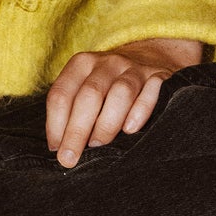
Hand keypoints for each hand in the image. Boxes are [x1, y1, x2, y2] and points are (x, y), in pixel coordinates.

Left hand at [45, 38, 202, 166]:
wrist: (149, 57)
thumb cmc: (108, 85)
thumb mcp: (85, 88)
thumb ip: (72, 112)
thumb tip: (60, 148)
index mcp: (81, 65)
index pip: (62, 94)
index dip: (55, 124)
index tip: (56, 150)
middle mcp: (107, 63)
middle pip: (90, 95)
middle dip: (77, 130)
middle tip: (71, 158)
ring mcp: (135, 68)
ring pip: (121, 92)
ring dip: (107, 123)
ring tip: (99, 145)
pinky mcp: (160, 76)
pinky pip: (152, 91)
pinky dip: (140, 111)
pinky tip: (130, 130)